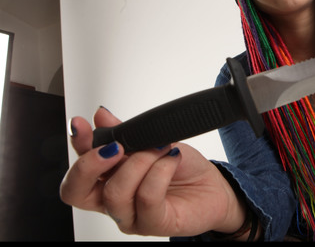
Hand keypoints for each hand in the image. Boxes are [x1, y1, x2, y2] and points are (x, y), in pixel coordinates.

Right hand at [59, 107, 246, 236]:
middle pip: (76, 192)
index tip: (81, 124)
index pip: (77, 169)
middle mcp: (113, 200)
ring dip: (140, 161)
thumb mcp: (153, 140)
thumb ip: (126, 132)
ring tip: (161, 148)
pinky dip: (160, 171)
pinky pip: (147, 198)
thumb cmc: (182, 167)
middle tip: (116, 146)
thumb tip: (101, 116)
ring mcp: (131, 216)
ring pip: (115, 192)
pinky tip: (172, 159)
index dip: (75, 145)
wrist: (214, 186)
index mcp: (106, 179)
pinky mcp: (154, 224)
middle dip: (90, 164)